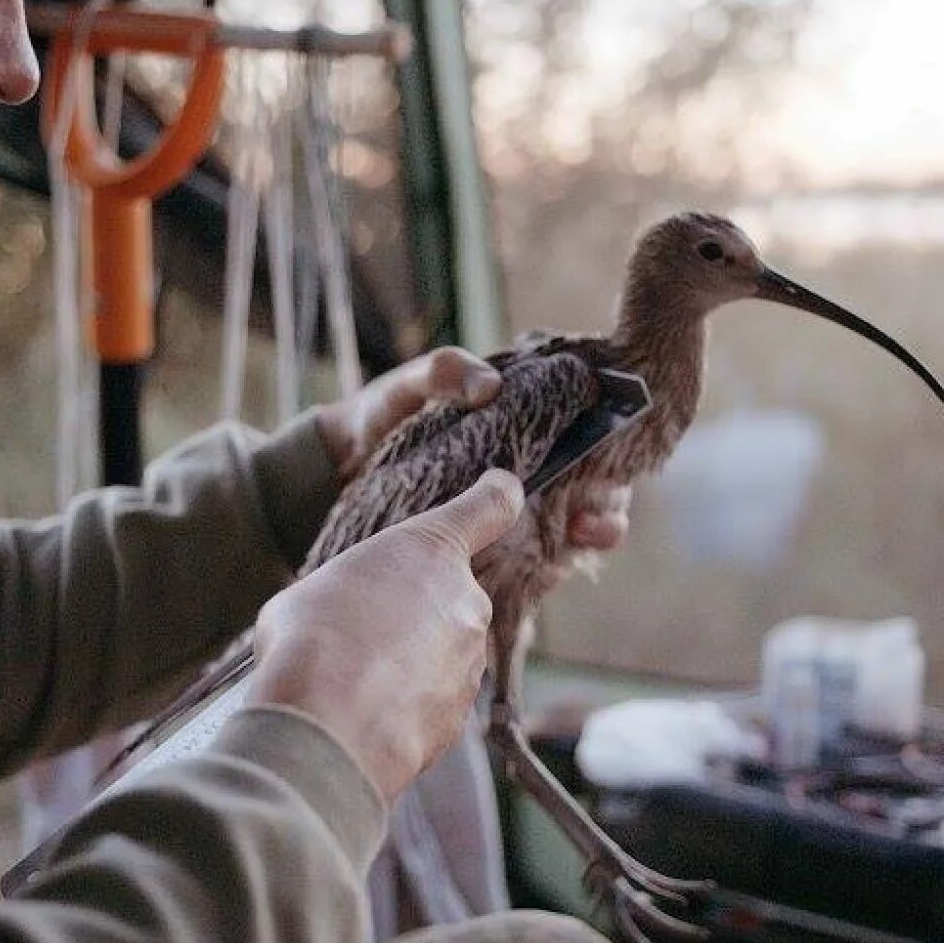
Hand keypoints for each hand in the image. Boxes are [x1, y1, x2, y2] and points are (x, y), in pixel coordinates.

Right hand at [245, 469, 523, 803]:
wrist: (327, 727)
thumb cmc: (311, 642)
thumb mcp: (315, 588)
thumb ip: (351, 587)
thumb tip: (344, 613)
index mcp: (432, 549)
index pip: (490, 508)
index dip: (497, 496)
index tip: (501, 490)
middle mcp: (466, 601)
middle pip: (448, 596)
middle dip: (413, 611)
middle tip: (360, 630)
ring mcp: (470, 662)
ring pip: (441, 651)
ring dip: (407, 661)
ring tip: (353, 677)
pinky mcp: (461, 716)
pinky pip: (433, 699)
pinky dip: (406, 705)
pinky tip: (364, 713)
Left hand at [314, 345, 630, 551]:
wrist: (332, 473)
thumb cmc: (378, 418)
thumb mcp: (408, 385)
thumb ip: (444, 371)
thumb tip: (490, 387)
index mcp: (522, 428)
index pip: (587, 439)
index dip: (610, 453)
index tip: (609, 464)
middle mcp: (528, 475)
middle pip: (592, 494)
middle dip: (606, 507)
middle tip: (596, 518)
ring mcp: (511, 518)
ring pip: (571, 533)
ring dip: (585, 540)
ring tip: (579, 541)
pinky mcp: (490, 555)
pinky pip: (533, 567)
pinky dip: (547, 570)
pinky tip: (547, 571)